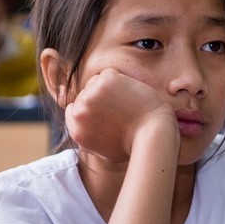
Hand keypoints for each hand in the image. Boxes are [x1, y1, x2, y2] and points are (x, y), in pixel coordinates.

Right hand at [64, 68, 178, 162]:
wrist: (151, 136)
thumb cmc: (136, 145)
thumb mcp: (105, 150)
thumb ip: (91, 137)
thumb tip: (87, 128)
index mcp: (77, 131)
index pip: (73, 110)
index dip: (90, 108)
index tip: (107, 111)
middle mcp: (79, 114)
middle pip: (85, 93)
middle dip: (101, 97)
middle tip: (123, 108)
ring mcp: (89, 97)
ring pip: (96, 81)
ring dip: (112, 88)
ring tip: (129, 104)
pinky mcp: (104, 82)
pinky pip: (110, 73)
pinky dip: (123, 80)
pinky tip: (133, 95)